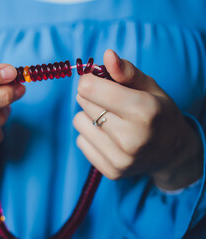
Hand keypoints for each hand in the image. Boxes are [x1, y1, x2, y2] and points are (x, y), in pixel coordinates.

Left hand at [73, 49, 201, 189]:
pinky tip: (108, 137)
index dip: (89, 80)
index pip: (91, 89)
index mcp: (145, 111)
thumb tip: (107, 55)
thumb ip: (126, 71)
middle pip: (84, 103)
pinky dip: (90, 135)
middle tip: (109, 102)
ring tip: (110, 120)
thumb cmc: (158, 113)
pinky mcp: (111, 171)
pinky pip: (81, 141)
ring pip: (79, 122)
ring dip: (89, 116)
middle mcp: (133, 138)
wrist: (171, 152)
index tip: (95, 80)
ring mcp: (121, 159)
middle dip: (92, 96)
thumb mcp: (149, 86)